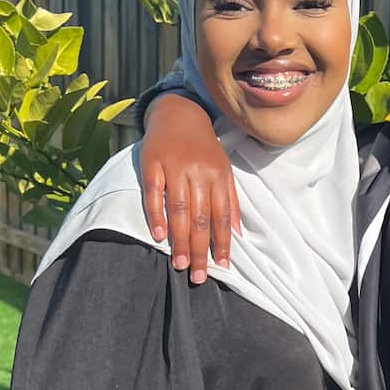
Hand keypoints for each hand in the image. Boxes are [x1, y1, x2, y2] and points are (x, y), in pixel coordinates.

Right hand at [140, 94, 239, 283]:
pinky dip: (156, 215)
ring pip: (179, 209)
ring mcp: (174, 167)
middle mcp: (198, 172)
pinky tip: (159, 237)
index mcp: (218, 175)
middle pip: (200, 217)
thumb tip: (238, 234)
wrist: (179, 113)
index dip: (222, 242)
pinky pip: (154, 193)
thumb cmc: (203, 149)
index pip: (222, 215)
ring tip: (181, 264)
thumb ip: (230, 201)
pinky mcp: (151, 163)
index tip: (221, 266)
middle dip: (200, 249)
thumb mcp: (223, 170)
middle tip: (198, 276)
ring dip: (180, 239)